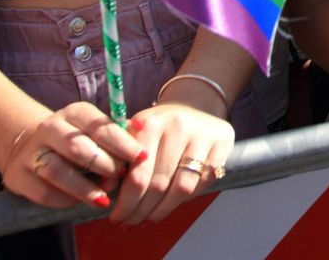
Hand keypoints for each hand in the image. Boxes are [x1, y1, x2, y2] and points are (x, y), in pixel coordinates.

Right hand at [0, 102, 143, 210]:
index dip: (122, 143)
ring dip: (84, 188)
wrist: (28, 145)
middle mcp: (51, 128)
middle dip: (104, 164)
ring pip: (58, 171)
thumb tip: (143, 139)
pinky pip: (43, 191)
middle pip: (78, 147)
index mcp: (75, 113)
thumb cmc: (77, 139)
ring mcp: (32, 151)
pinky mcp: (18, 176)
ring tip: (102, 199)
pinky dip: (64, 199)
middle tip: (120, 177)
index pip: (100, 126)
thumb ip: (118, 136)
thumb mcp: (95, 130)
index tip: (141, 156)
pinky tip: (77, 202)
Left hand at [109, 102, 232, 224]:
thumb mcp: (135, 133)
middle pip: (158, 185)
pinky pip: (203, 182)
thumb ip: (119, 158)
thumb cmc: (159, 126)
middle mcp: (178, 126)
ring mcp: (202, 134)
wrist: (193, 104)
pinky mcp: (222, 142)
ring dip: (163, 210)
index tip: (117, 216)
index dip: (126, 203)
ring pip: (182, 188)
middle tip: (130, 223)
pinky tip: (172, 204)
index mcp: (151, 123)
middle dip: (141, 210)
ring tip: (149, 218)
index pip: (138, 175)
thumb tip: (106, 190)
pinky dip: (186, 198)